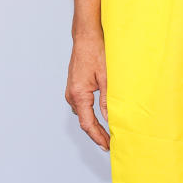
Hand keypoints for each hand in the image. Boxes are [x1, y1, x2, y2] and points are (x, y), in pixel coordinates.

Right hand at [66, 31, 109, 150]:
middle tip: (109, 145)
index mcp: (79, 94)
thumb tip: (111, 119)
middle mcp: (72, 95)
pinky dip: (91, 115)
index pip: (88, 124)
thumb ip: (108, 101)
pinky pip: (82, 107)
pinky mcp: (75, 87)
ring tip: (107, 135)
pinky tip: (100, 118)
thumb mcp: (107, 78)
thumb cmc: (96, 52)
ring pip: (83, 115)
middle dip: (97, 134)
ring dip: (94, 125)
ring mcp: (72, 91)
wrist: (86, 36)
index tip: (107, 146)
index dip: (98, 137)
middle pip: (84, 122)